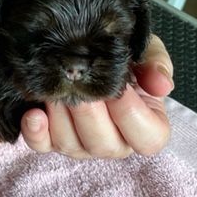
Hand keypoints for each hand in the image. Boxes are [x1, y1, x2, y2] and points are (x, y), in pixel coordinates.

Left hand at [20, 35, 173, 157]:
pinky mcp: (50, 141)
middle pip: (104, 145)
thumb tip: (162, 86)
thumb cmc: (123, 56)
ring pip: (70, 144)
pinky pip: (41, 145)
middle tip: (81, 82)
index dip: (132, 116)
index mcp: (146, 128)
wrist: (90, 50)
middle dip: (90, 112)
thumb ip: (156, 64)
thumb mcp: (146, 51)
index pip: (148, 139)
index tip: (120, 89)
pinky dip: (35, 131)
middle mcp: (113, 143)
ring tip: (58, 87)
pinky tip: (34, 113)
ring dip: (62, 115)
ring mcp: (80, 146)